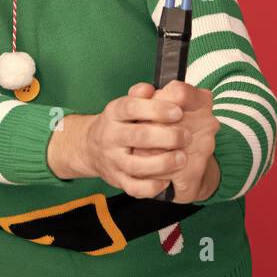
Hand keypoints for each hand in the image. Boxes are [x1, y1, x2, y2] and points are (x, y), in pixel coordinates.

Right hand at [50, 90, 191, 197]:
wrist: (90, 148)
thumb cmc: (119, 124)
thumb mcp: (125, 103)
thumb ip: (140, 95)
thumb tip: (150, 88)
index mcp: (114, 113)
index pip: (132, 108)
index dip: (156, 109)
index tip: (178, 111)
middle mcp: (110, 136)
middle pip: (138, 136)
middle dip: (166, 137)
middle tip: (186, 136)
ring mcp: (112, 160)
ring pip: (135, 165)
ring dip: (162, 163)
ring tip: (182, 158)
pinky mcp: (117, 180)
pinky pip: (133, 188)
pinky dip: (151, 187)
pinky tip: (166, 181)